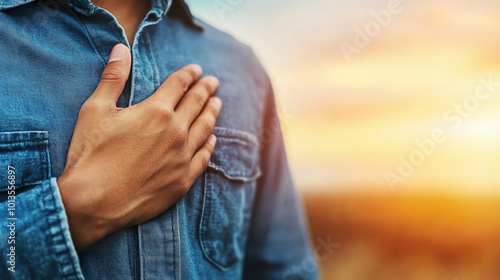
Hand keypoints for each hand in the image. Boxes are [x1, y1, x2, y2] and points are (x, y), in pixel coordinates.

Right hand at [57, 44, 221, 250]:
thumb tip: (121, 49)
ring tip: (218, 103)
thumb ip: (113, 77)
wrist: (93, 202)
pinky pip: (204, 158)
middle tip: (213, 82)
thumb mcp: (95, 109)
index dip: (189, 74)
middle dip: (206, 89)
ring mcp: (182, 158)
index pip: (179, 84)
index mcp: (156, 111)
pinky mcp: (183, 181)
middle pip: (197, 104)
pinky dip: (210, 145)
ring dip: (213, 113)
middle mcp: (176, 132)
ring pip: (205, 129)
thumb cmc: (91, 154)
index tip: (196, 69)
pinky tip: (213, 139)